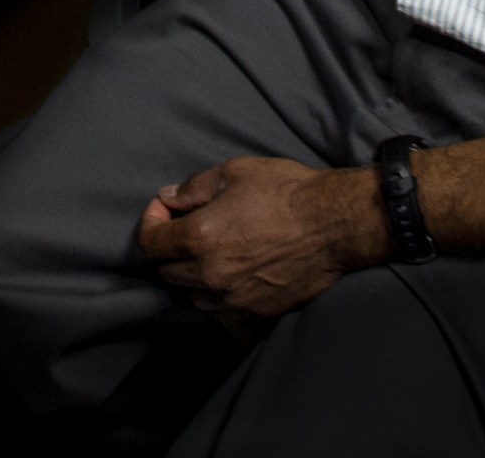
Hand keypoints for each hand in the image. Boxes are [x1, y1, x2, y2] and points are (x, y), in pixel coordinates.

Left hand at [138, 157, 385, 320]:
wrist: (333, 225)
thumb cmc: (285, 191)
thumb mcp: (235, 172)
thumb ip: (194, 188)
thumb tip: (168, 198)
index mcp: (201, 238)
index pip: (151, 243)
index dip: (150, 222)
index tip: (163, 209)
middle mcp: (211, 275)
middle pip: (166, 272)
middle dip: (168, 247)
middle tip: (184, 226)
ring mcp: (233, 298)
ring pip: (191, 295)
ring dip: (189, 274)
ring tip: (206, 251)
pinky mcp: (255, 312)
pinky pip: (221, 308)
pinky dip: (216, 291)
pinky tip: (230, 269)